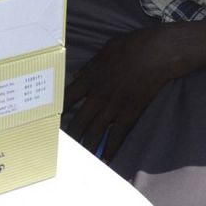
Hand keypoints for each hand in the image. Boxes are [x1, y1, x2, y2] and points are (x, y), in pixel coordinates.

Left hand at [65, 21, 205, 158]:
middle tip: (61, 145)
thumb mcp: (105, 50)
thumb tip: (77, 75)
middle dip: (69, 135)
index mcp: (89, 79)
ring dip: (86, 146)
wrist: (156, 53)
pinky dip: (110, 150)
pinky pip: (118, 136)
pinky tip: (104, 160)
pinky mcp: (130, 113)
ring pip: (95, 132)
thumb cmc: (131, 46)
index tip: (48, 118)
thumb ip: (90, 65)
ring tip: (78, 157)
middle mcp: (98, 96)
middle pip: (78, 121)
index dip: (57, 110)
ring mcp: (114, 107)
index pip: (67, 98)